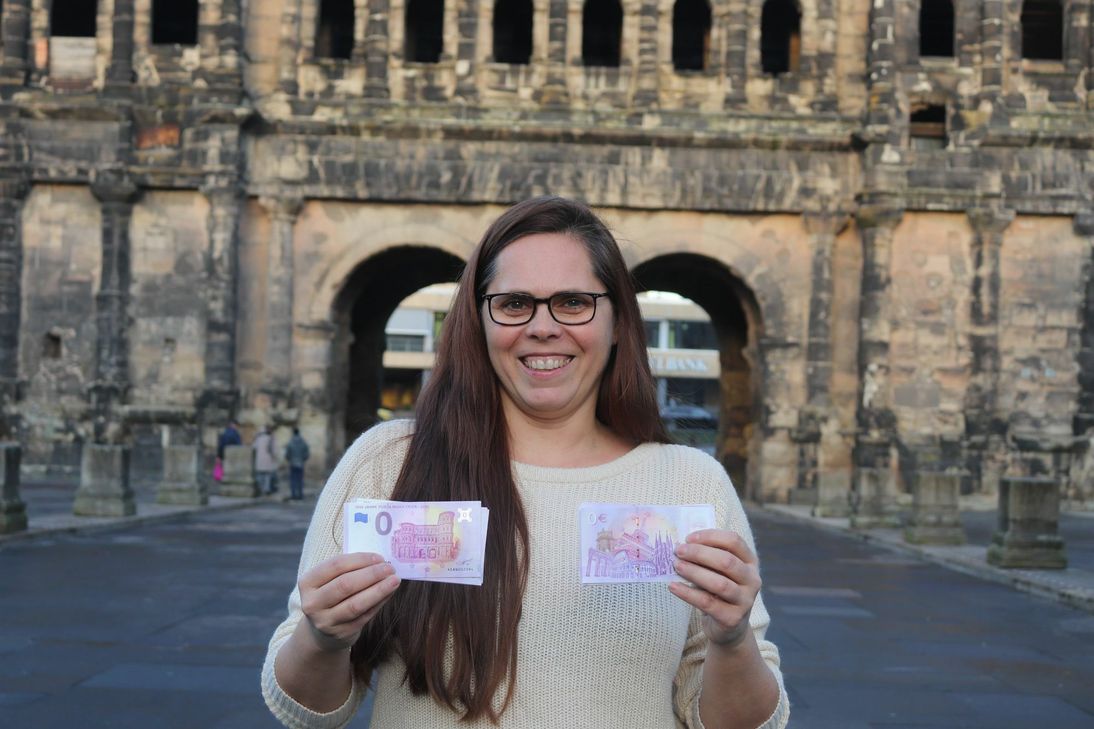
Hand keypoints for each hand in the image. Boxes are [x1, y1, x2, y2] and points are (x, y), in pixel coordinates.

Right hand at [297, 552, 400, 653]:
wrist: (322, 631)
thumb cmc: (332, 595)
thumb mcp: (330, 580)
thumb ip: (350, 569)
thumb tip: (380, 561)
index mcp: (307, 582)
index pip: (335, 565)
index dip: (360, 560)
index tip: (379, 557)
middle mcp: (312, 604)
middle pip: (345, 585)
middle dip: (371, 574)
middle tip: (390, 568)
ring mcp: (326, 622)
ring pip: (356, 604)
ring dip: (379, 590)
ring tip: (395, 580)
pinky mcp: (341, 634)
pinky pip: (364, 616)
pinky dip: (379, 602)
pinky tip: (389, 593)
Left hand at [668, 529, 760, 647]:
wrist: (728, 626)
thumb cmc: (718, 590)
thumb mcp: (717, 571)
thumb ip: (707, 557)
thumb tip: (681, 545)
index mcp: (750, 562)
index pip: (734, 541)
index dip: (711, 536)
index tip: (688, 538)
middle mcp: (752, 580)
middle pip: (727, 561)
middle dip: (699, 553)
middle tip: (678, 551)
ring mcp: (745, 601)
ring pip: (719, 583)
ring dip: (694, 572)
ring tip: (676, 566)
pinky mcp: (732, 618)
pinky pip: (707, 603)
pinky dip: (687, 593)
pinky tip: (673, 586)